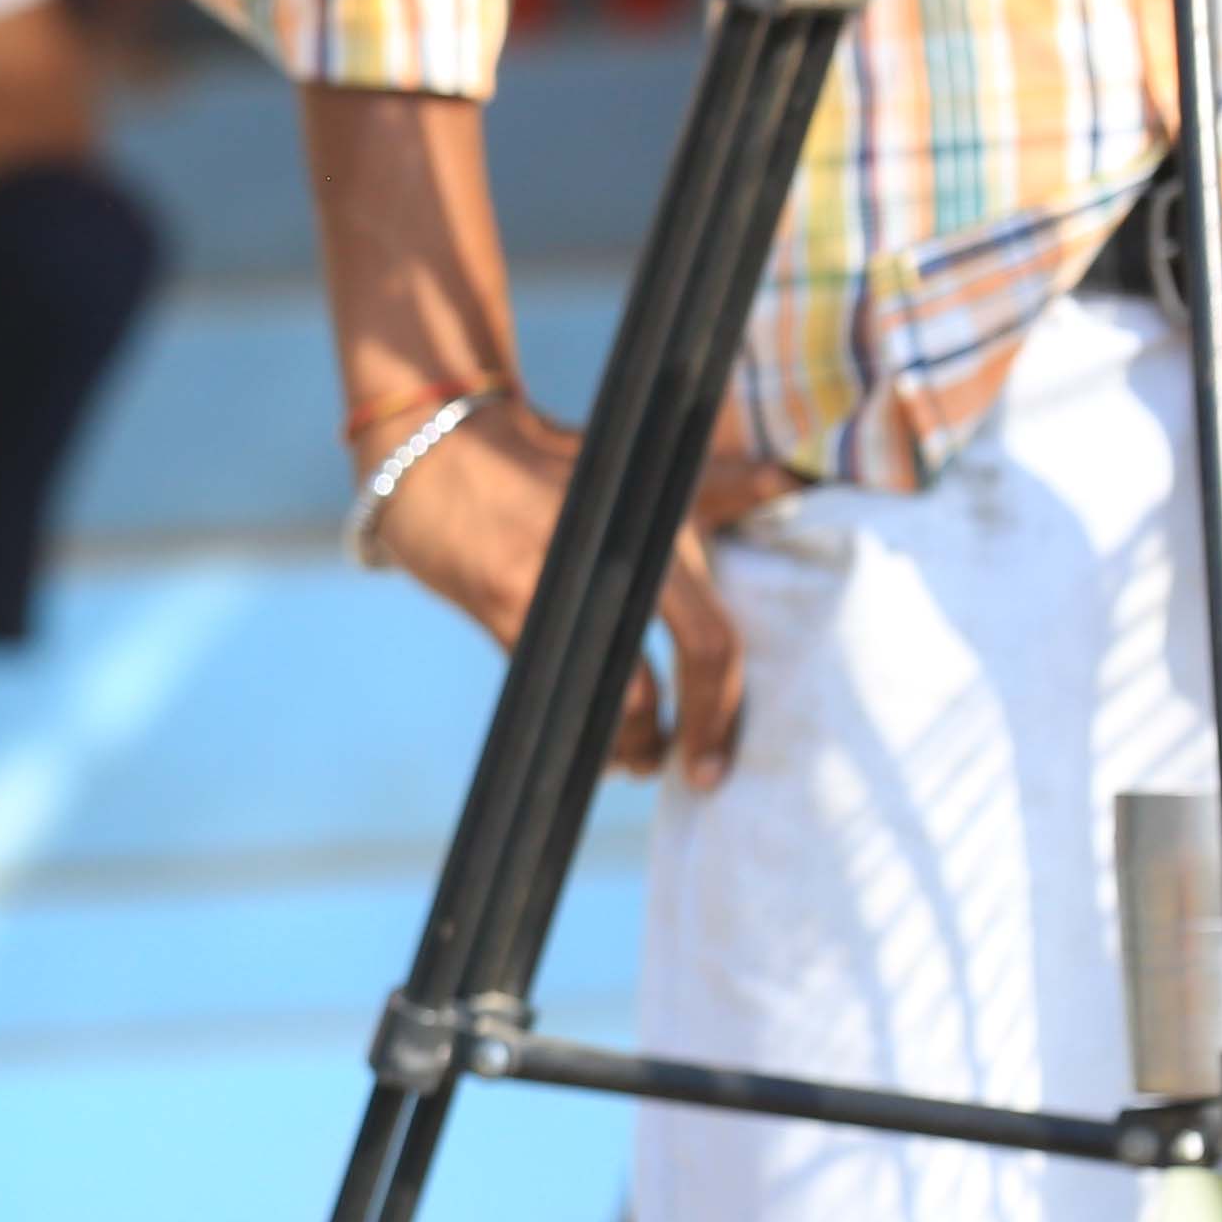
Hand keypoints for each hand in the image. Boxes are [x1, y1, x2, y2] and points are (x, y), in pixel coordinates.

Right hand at [357, 395, 754, 787]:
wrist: (436, 447)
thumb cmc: (540, 466)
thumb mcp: (632, 472)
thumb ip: (711, 487)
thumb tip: (785, 481)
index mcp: (665, 521)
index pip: (718, 630)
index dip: (725, 705)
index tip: (718, 754)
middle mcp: (630, 546)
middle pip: (701, 653)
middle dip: (702, 729)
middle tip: (696, 774)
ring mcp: (566, 575)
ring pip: (624, 688)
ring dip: (633, 742)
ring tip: (635, 761)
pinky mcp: (505, 597)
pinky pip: (554, 686)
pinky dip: (573, 728)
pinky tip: (584, 747)